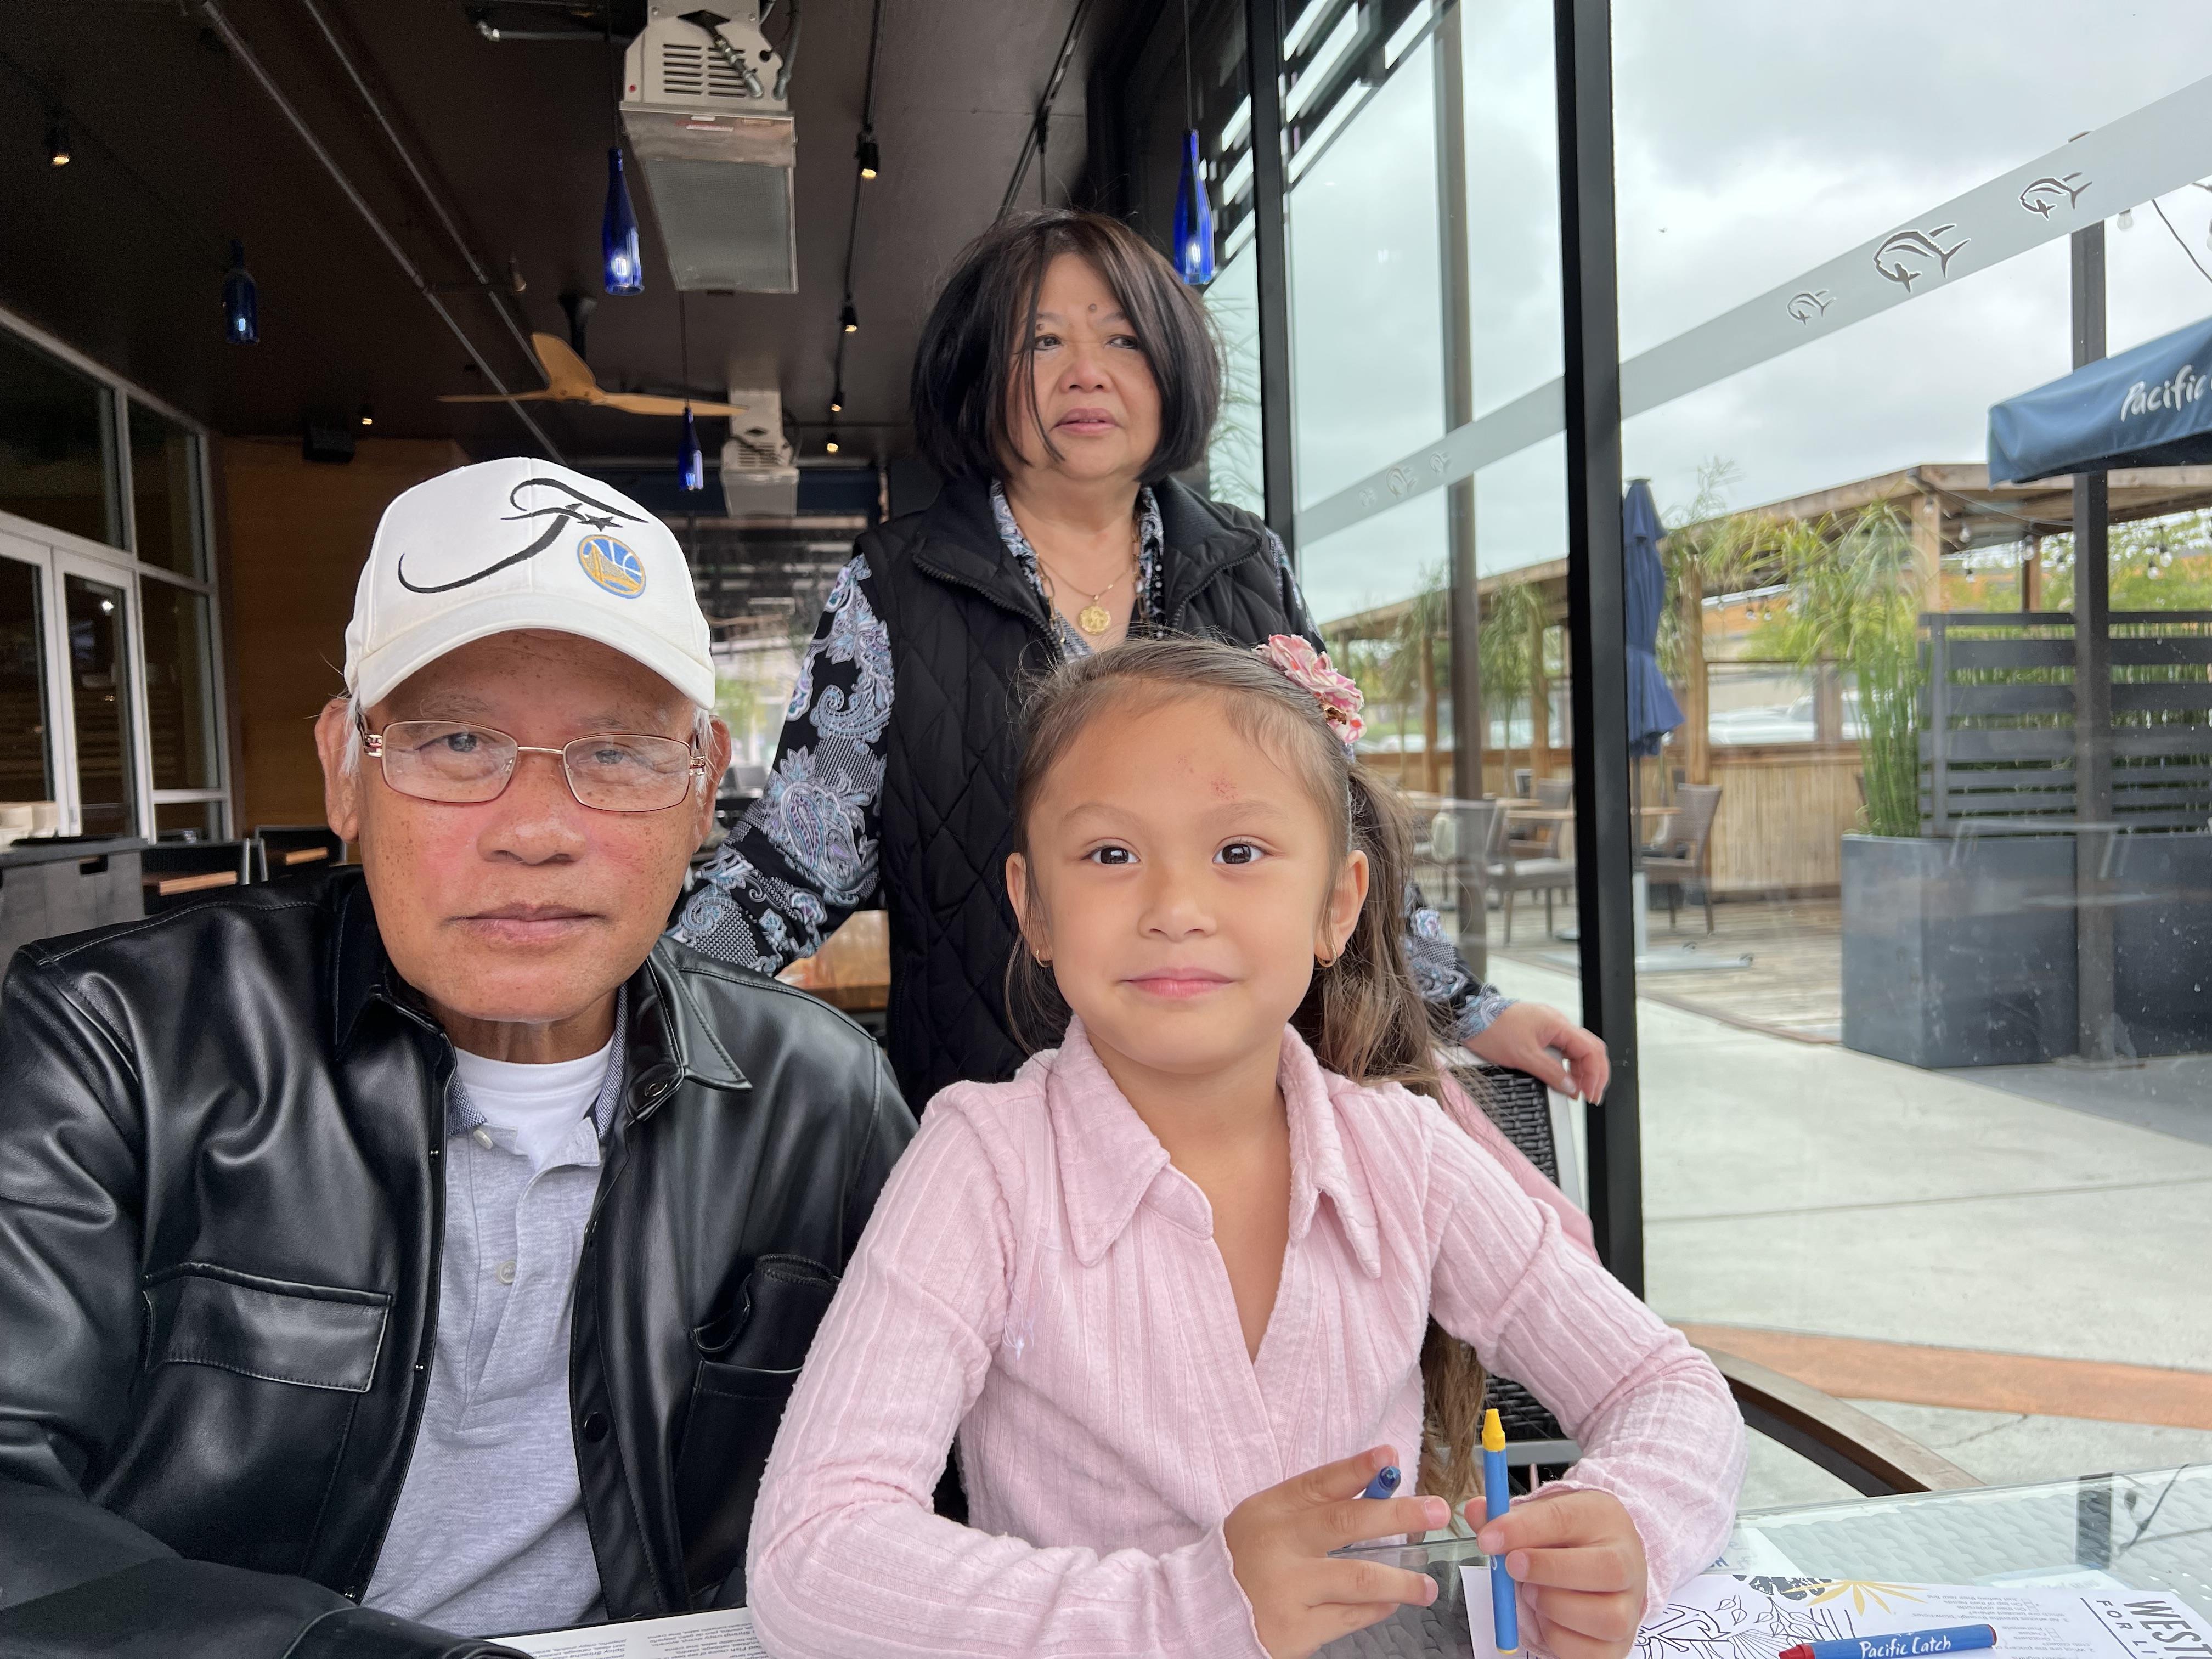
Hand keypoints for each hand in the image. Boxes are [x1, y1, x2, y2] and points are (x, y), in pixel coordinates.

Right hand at [1224, 1445, 1450, 1658]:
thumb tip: (1378, 1489)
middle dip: (1398, 1514)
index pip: (1319, 1483)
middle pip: (1346, 1524)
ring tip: (1426, 1587)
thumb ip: (1313, 1508)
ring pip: (1359, 1579)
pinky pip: (1350, 1616)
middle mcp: (1279, 1547)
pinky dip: (1376, 1608)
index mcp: (1270, 1512)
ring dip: (1401, 1581)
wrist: (1201, 1613)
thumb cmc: (1246, 1561)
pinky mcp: (1295, 1630)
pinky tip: (1390, 1603)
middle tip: (1436, 1511)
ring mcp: (1287, 1590)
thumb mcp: (1267, 1521)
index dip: (1358, 1468)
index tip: (1391, 1456)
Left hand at [1463, 1002, 1609, 1102]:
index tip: (1590, 1094)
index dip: (1595, 1074)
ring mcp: (1549, 1028)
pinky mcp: (1539, 1033)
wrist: (1469, 1017)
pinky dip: (1567, 1066)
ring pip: (1577, 1050)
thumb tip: (1571, 1088)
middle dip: (1593, 1073)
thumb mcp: (1522, 1056)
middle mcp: (1557, 1024)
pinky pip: (1562, 1050)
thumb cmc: (1491, 1028)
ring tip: (1577, 1091)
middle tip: (1590, 1096)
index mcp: (1557, 1024)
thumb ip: (1550, 1072)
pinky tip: (1564, 1079)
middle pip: (1589, 1049)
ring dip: (1581, 1071)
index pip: (1590, 1049)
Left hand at [1474, 1488, 1646, 1658]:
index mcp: (1603, 1517)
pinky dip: (1558, 1639)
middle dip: (1549, 1571)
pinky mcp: (1619, 1643)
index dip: (1522, 1529)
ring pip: (1605, 1617)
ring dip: (1555, 1608)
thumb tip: (1475, 1512)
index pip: (1566, 1519)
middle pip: (1606, 1569)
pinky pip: (1589, 1652)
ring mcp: (1630, 1606)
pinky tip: (1547, 1619)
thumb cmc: (1568, 1538)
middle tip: (1513, 1568)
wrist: (1607, 1561)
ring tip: (1533, 1595)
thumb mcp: (1541, 1514)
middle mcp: (1627, 1562)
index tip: (1488, 1539)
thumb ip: (1506, 1516)